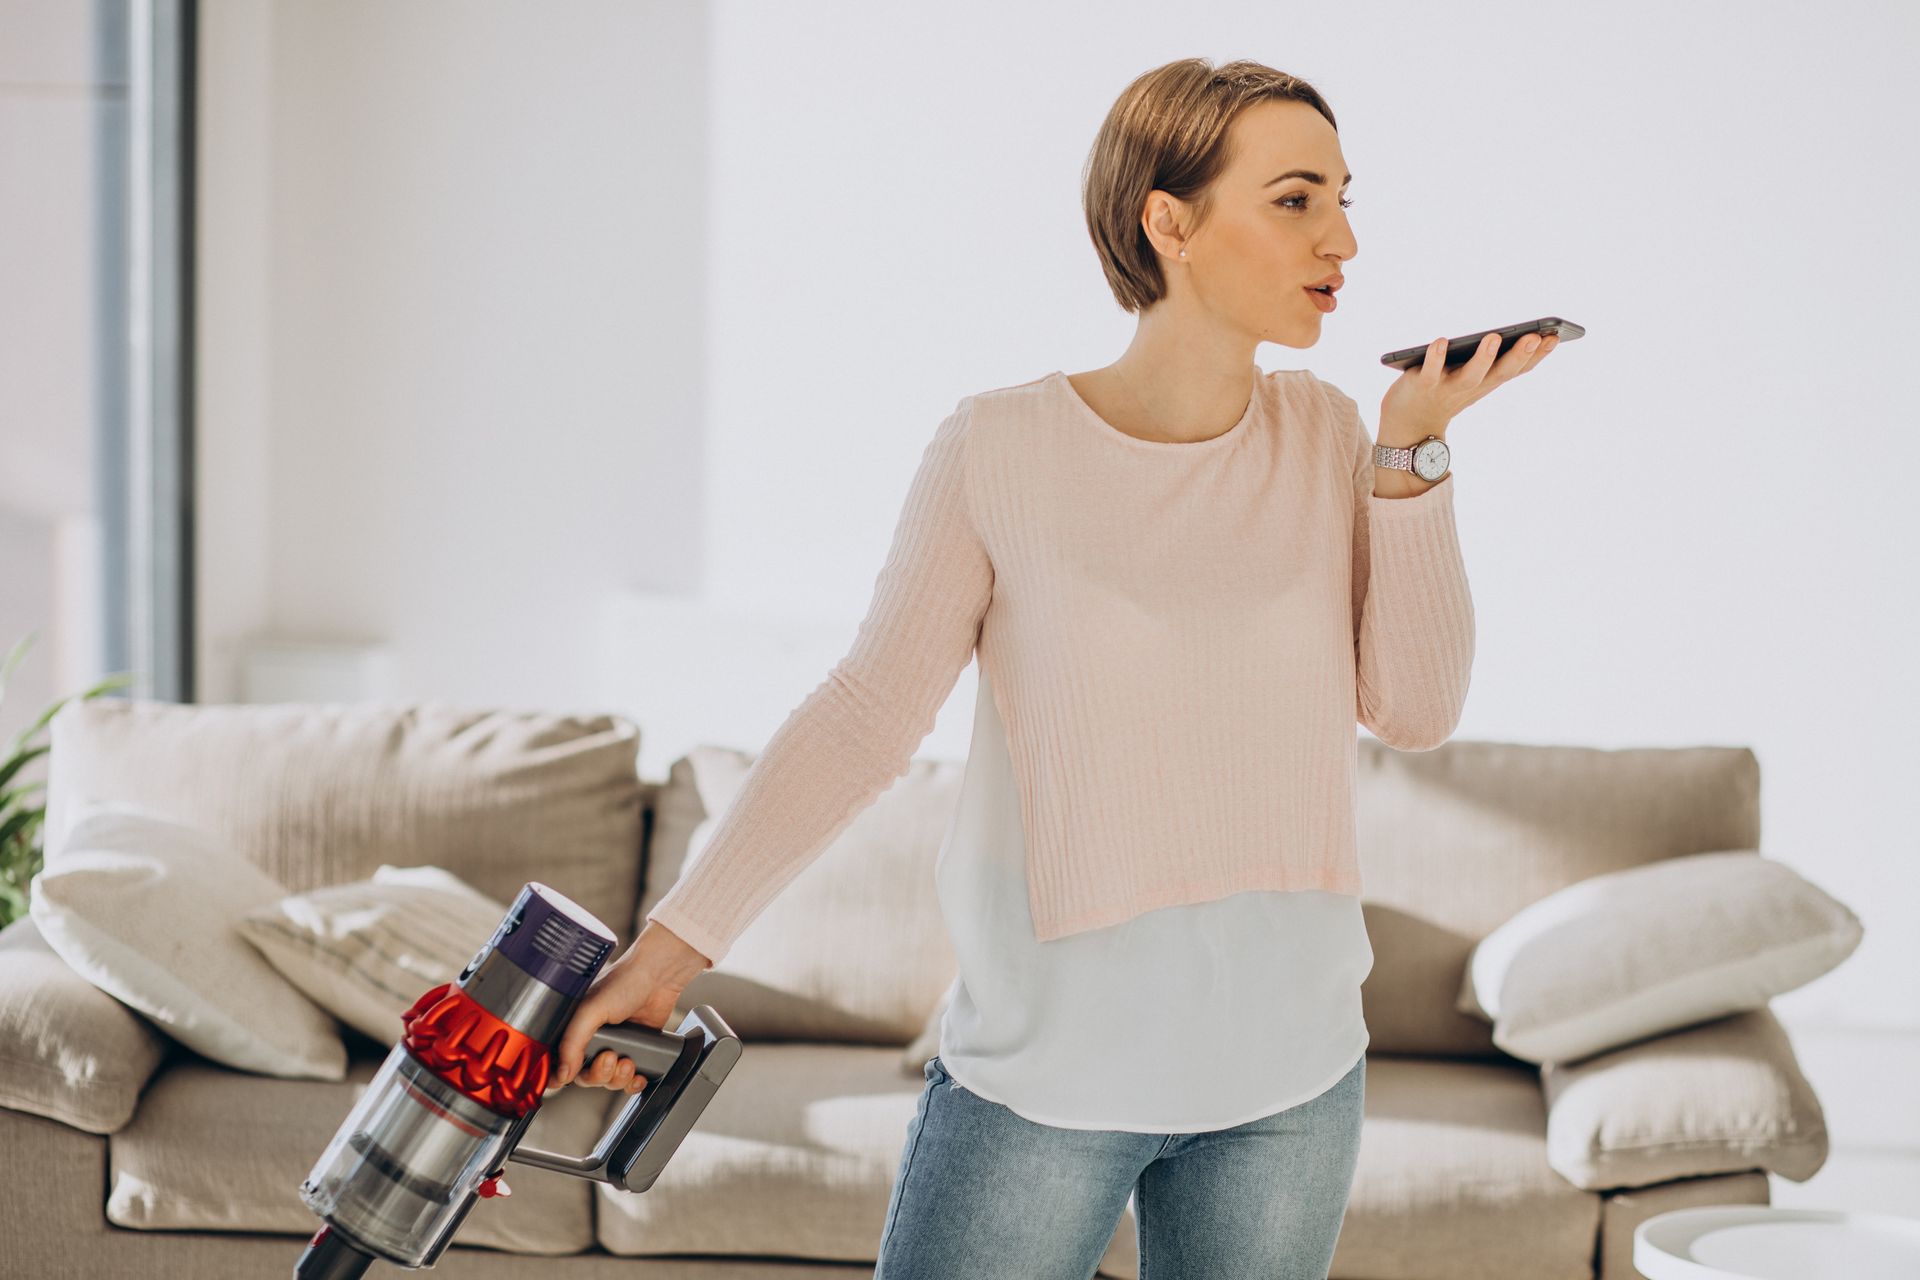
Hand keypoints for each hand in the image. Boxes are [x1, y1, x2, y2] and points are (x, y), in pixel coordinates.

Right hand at [549, 925, 708, 1095]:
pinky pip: (628, 1080)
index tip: (567, 1080)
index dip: (559, 1076)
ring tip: (628, 1061)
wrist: (659, 975)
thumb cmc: (624, 981)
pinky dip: (632, 1083)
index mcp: (573, 1027)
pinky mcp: (635, 1050)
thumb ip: (572, 1042)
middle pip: (585, 1077)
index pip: (557, 1062)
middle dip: (598, 1074)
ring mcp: (614, 1046)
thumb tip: (563, 1073)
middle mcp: (591, 1039)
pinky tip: (638, 1074)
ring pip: (607, 1080)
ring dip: (617, 1078)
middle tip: (610, 1058)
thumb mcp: (590, 1010)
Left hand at [1378, 330, 1558, 442]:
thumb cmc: (1445, 394)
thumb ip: (1493, 361)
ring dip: (1483, 358)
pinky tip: (1441, 341)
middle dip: (1518, 355)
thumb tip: (1520, 336)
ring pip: (1469, 375)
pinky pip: (1430, 371)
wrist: (1408, 426)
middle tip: (1535, 336)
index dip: (1537, 355)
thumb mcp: (1474, 379)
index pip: (1516, 370)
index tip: (1556, 336)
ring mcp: (1447, 388)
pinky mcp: (1422, 385)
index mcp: (1486, 383)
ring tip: (1494, 337)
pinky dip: (1435, 357)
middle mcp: (1471, 387)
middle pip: (1499, 373)